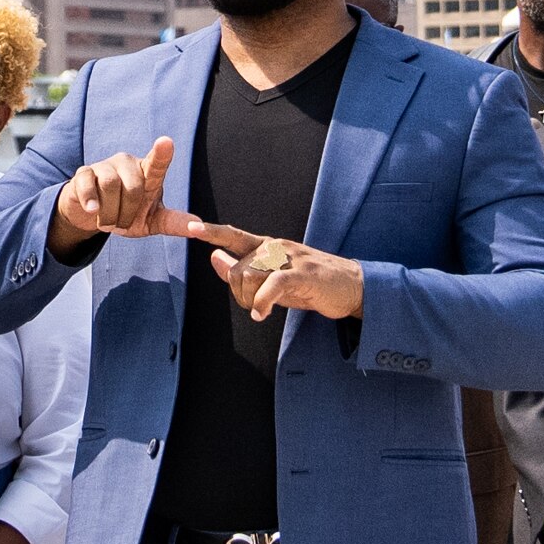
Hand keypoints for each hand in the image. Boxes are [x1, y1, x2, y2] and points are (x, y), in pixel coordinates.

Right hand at [48, 137, 187, 256]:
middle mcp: (128, 164)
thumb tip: (199, 228)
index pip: (157, 163)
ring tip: (107, 220)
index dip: (161, 154)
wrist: (93, 217)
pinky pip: (87, 185)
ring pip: (109, 185)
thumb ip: (173, 222)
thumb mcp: (152, 221)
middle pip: (132, 187)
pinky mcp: (84, 172)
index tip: (166, 142)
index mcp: (148, 174)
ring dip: (109, 213)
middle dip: (127, 213)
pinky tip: (92, 209)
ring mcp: (105, 166)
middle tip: (121, 223)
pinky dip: (90, 200)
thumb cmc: (128, 214)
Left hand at [200, 226, 364, 320]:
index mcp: (268, 246)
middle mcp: (275, 247)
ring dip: (250, 301)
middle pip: (236, 270)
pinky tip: (261, 314)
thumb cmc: (311, 284)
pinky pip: (271, 285)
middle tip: (256, 306)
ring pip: (249, 277)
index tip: (191, 228)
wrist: (352, 286)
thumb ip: (243, 270)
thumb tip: (213, 257)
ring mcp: (289, 259)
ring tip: (263, 310)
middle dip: (238, 295)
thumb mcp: (273, 278)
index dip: (212, 233)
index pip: (234, 236)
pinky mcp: (302, 274)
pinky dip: (262, 303)